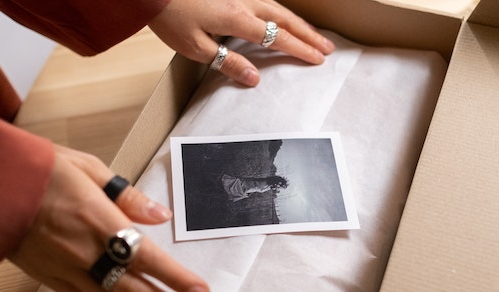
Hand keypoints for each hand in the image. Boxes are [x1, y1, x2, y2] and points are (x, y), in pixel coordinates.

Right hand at [8, 145, 209, 291]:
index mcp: (99, 220)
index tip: (200, 291)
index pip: (147, 258)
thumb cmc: (40, 170)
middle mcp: (85, 251)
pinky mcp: (49, 278)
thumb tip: (160, 214)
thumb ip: (128, 196)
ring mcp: (66, 268)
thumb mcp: (89, 168)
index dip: (176, 279)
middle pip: (135, 289)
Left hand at [148, 0, 334, 85]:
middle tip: (327, 48)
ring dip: (299, 23)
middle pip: (285, 20)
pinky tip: (284, 18)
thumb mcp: (196, 48)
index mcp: (238, 19)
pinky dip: (282, 13)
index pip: (277, 38)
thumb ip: (228, 63)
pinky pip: (267, 2)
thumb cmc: (171, 17)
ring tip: (314, 35)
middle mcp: (245, 2)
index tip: (318, 59)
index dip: (300, 49)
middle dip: (308, 35)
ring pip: (278, 8)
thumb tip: (255, 78)